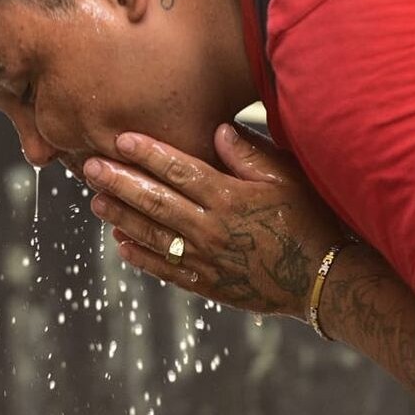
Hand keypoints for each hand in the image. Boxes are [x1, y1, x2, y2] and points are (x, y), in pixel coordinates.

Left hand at [82, 123, 349, 317]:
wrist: (324, 279)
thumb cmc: (309, 219)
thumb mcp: (287, 178)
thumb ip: (249, 154)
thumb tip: (216, 131)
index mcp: (229, 197)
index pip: (179, 170)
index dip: (147, 154)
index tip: (120, 140)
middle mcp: (211, 228)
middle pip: (156, 201)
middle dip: (120, 182)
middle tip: (90, 169)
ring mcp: (207, 259)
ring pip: (153, 235)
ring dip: (122, 217)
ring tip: (96, 202)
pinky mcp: (208, 284)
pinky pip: (166, 270)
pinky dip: (141, 257)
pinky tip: (121, 243)